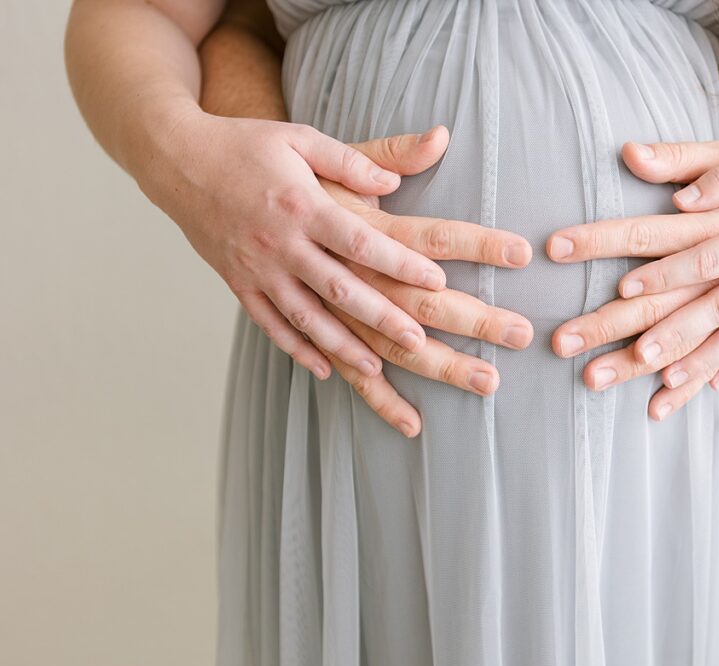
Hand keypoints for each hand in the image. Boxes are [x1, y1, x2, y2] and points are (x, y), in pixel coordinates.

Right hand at [142, 110, 450, 380]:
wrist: (175, 158)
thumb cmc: (246, 144)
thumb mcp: (301, 138)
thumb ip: (351, 161)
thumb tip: (396, 181)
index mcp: (302, 204)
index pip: (360, 242)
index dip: (400, 263)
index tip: (436, 281)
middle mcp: (280, 243)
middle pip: (338, 289)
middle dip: (380, 317)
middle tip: (418, 341)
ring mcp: (256, 268)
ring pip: (305, 317)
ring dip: (342, 345)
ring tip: (377, 367)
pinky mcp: (237, 283)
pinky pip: (269, 324)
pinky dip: (295, 349)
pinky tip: (322, 368)